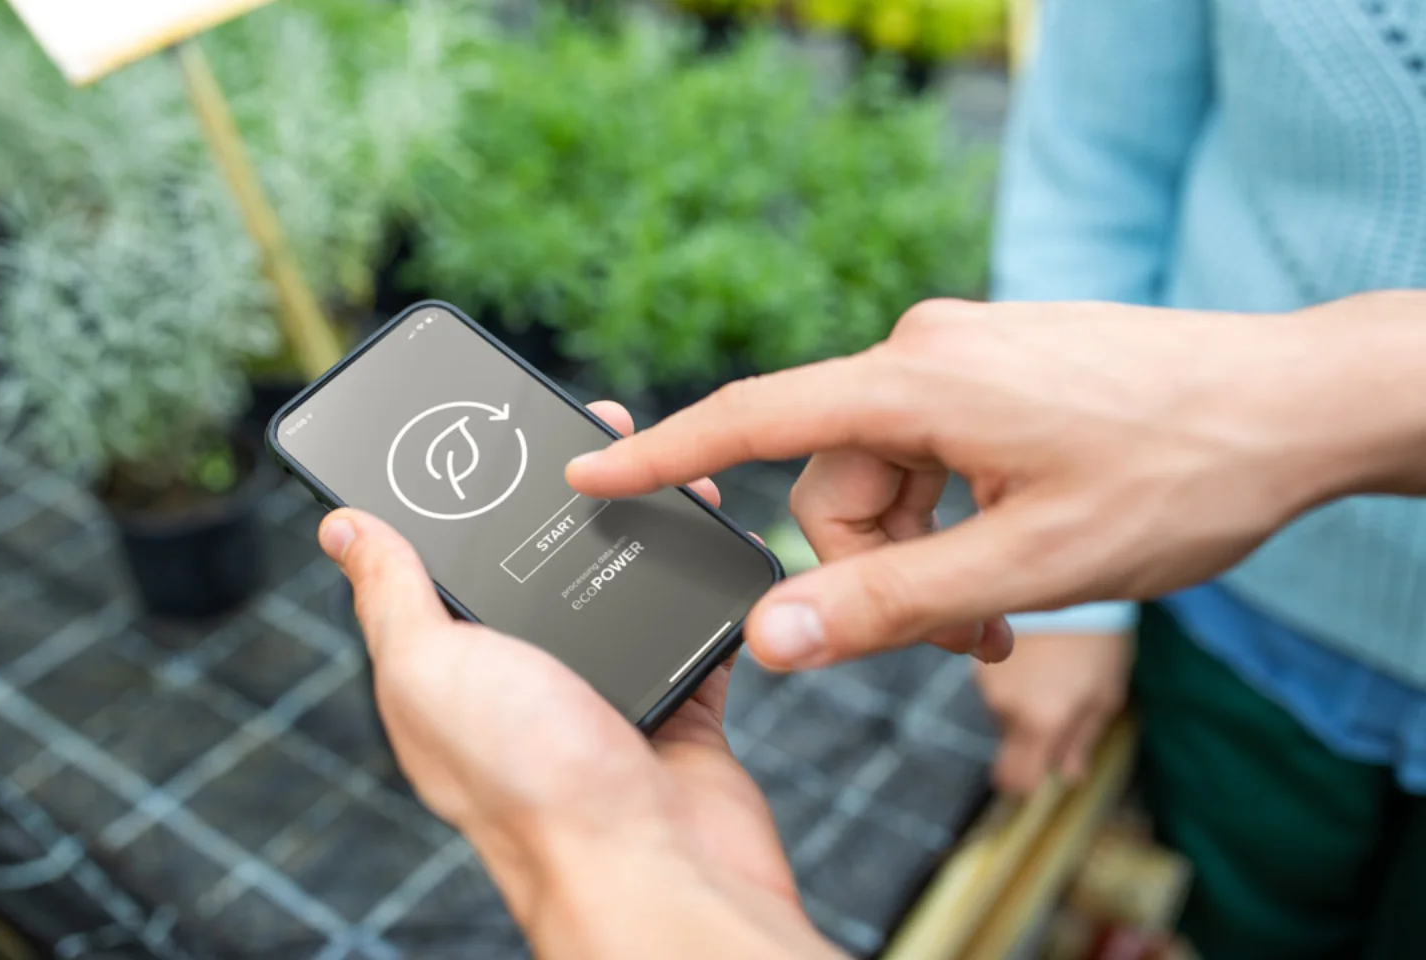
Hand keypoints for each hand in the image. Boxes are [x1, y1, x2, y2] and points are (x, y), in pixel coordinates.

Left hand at [318, 401, 841, 959]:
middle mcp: (523, 683)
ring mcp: (601, 695)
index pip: (440, 566)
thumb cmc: (531, 784)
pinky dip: (700, 585)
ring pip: (618, 584)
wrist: (653, 868)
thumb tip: (341, 527)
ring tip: (663, 465)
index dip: (456, 495)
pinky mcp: (674, 708)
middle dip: (565, 491)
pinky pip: (687, 628)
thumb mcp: (431, 669)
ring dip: (640, 524)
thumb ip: (392, 597)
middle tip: (595, 428)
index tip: (485, 429)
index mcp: (449, 674)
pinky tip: (706, 533)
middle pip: (538, 562)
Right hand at [567, 293, 1425, 667]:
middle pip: (832, 480)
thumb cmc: (1179, 475)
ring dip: (924, 552)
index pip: (753, 420)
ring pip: (885, 476)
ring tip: (1004, 611)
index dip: (663, 455)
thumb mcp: (1027, 565)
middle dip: (875, 569)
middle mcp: (923, 352)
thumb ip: (890, 604)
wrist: (1297, 404)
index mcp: (914, 383)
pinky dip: (953, 515)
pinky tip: (1015, 553)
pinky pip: (932, 453)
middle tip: (963, 640)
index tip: (589, 470)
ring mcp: (963, 356)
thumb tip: (774, 635)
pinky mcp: (995, 370)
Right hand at [973, 632, 1130, 795]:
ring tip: (1051, 676)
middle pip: (1010, 747)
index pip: (1014, 779)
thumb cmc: (1097, 647)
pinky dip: (1012, 685)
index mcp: (1040, 722)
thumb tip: (1068, 776)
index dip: (1024, 787)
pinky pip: (995, 689)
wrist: (1069, 585)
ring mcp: (988, 684)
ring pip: (1003, 716)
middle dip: (1031, 741)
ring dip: (1023, 708)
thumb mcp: (1103, 697)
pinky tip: (1035, 660)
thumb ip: (1081, 740)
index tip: (1038, 780)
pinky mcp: (979, 661)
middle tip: (1061, 712)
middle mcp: (1005, 708)